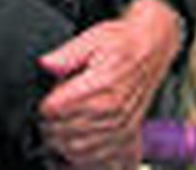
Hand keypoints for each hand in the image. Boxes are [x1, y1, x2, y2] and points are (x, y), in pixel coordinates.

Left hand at [37, 0, 179, 169]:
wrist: (151, 49)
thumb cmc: (122, 43)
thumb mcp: (92, 37)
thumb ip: (66, 54)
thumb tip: (46, 64)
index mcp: (102, 84)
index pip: (58, 109)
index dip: (44, 106)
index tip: (43, 102)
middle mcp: (113, 109)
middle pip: (66, 132)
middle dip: (49, 128)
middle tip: (47, 118)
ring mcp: (122, 125)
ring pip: (80, 150)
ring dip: (62, 145)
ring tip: (57, 132)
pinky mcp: (129, 134)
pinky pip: (102, 159)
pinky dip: (84, 159)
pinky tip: (76, 147)